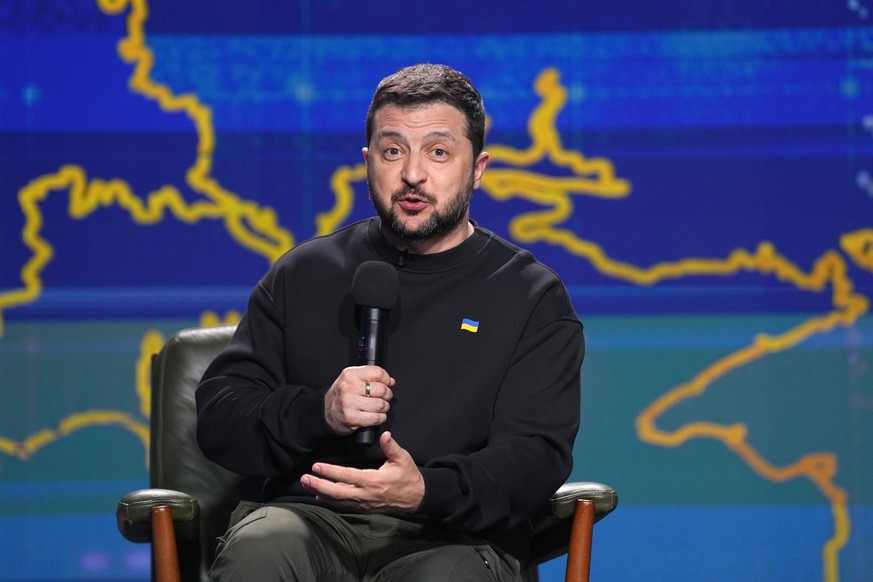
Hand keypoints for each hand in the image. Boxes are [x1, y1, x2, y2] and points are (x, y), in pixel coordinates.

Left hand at [300, 432, 424, 512]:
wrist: (416, 497)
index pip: (347, 476)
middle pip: (336, 492)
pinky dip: (330, 502)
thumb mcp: (403, 459)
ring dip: (321, 493)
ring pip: (338, 501)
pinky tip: (320, 497)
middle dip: (319, 485)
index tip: (317, 466)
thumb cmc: (408, 476)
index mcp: (373, 481)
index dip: (330, 471)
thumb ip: (392, 447)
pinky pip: (344, 506)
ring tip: (307, 485)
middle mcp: (365, 495)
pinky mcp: (364, 508)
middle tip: (304, 478)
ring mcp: (364, 503)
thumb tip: (385, 435)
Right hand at [323, 366, 394, 435]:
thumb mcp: (352, 380)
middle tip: (383, 397)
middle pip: (381, 389)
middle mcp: (349, 388)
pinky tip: (376, 416)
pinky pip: (376, 418)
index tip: (386, 383)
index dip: (386, 379)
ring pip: (380, 405)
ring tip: (379, 407)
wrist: (326, 412)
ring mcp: (349, 403)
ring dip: (384, 407)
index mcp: (350, 375)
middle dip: (387, 395)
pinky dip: (380, 418)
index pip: (377, 372)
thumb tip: (390, 381)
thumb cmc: (341, 395)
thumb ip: (371, 377)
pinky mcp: (352, 418)